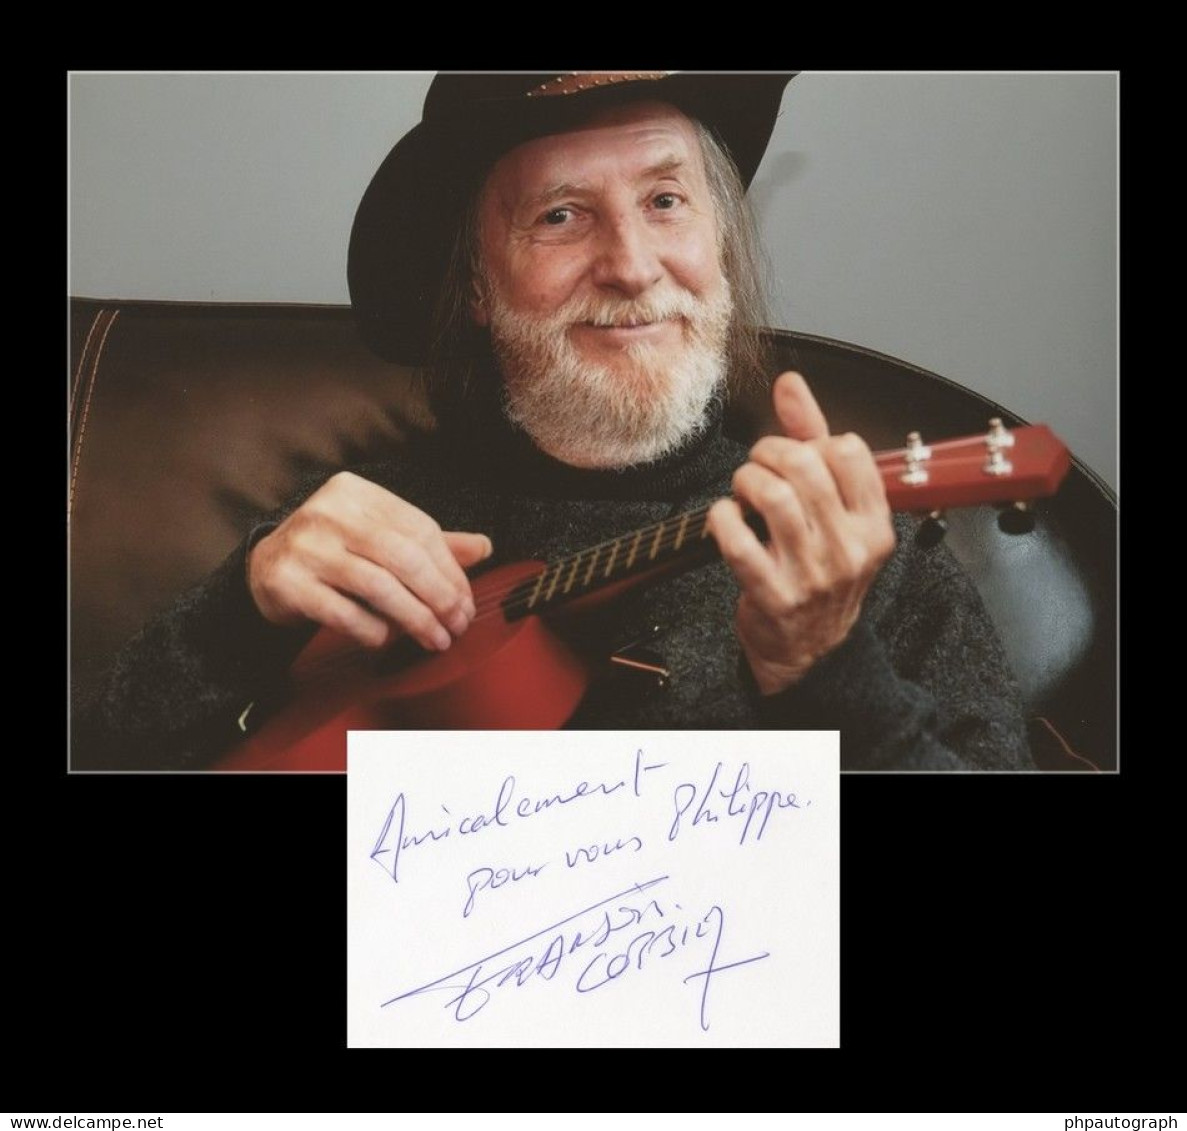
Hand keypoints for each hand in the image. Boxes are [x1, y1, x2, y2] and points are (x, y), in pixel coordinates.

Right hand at [247, 471, 492, 651]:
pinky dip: (373, 631)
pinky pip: (344, 613)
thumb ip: (429, 543)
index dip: (451, 570)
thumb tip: (485, 547)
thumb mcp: (379, 537)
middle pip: (403, 557)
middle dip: (439, 597)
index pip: (420, 530)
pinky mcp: (287, 582)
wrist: (264, 570)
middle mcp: (329, 512)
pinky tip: (387, 640)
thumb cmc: (334, 553)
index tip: (466, 602)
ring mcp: (305, 546)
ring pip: (378, 586)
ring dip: (415, 619)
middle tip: (457, 625)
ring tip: (435, 639)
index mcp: (357, 493)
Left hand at [706, 372, 894, 695]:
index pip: (848, 451)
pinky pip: (738, 542)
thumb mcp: (833, 509)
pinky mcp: (773, 596)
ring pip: (772, 497)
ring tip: (742, 491)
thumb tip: (790, 383)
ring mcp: (813, 575)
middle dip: (767, 453)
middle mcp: (850, 548)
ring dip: (744, 481)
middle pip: (805, 466)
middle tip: (756, 466)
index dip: (810, 441)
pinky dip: (721, 519)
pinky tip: (724, 518)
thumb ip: (813, 440)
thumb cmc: (821, 570)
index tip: (793, 456)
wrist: (811, 652)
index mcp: (874, 523)